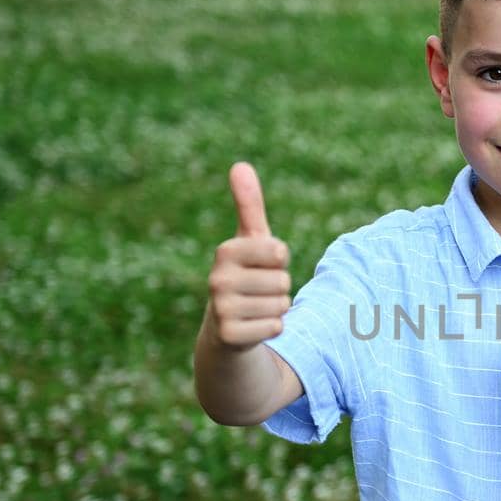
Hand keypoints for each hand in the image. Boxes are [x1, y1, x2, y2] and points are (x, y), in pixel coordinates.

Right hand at [207, 162, 291, 349]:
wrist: (223, 328)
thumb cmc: (244, 275)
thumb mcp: (249, 241)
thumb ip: (248, 205)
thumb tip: (240, 164)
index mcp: (225, 251)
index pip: (279, 251)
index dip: (279, 260)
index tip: (261, 265)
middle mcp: (218, 279)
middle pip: (283, 279)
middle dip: (279, 287)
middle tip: (257, 291)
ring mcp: (221, 309)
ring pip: (282, 304)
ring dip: (276, 308)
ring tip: (255, 307)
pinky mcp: (230, 336)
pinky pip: (277, 326)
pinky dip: (272, 328)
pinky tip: (253, 326)